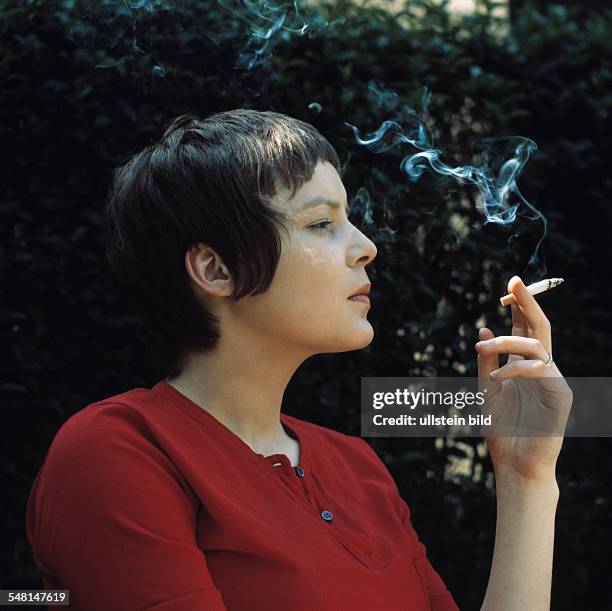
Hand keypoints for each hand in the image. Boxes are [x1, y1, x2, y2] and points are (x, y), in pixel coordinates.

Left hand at [475, 276, 572, 484]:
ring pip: (535, 345)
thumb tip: (483, 327)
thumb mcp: (485, 389)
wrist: (514, 463)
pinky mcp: (560, 395)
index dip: (518, 306)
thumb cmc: (501, 429)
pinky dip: (515, 370)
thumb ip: (486, 361)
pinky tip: (497, 380)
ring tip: (481, 347)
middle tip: (515, 281)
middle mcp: (539, 367)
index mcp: (522, 365)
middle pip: (539, 327)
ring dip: (507, 342)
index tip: (510, 285)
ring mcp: (552, 380)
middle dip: (527, 302)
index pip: (522, 328)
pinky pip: (539, 370)